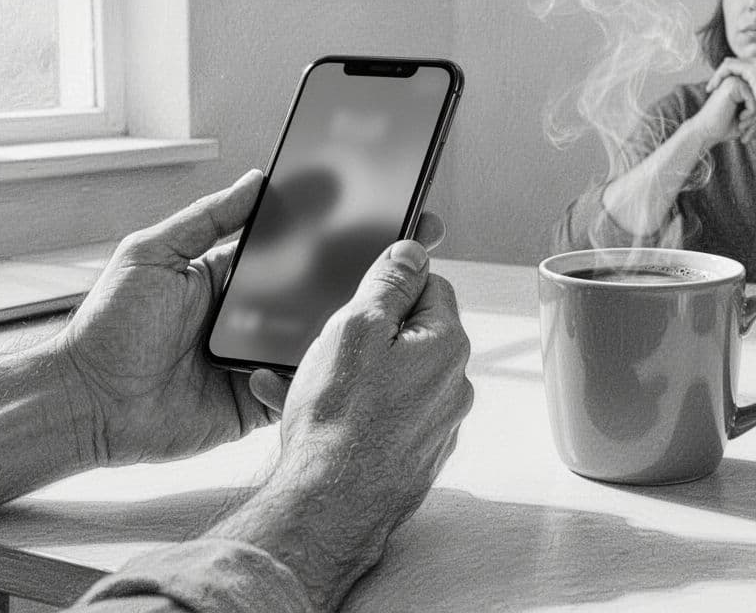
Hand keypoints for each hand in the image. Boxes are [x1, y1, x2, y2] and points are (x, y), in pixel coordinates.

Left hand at [53, 168, 451, 466]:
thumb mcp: (152, 254)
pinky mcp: (255, 400)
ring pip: (318, 337)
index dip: (333, 228)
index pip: (292, 245)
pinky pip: (300, 384)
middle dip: (362, 271)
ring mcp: (256, 358)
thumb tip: (256, 179)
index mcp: (228, 274)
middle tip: (410, 249)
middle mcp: (249, 314)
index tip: (377, 204)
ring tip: (395, 299)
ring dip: (352, 322)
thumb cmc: (106, 327)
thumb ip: (206, 219)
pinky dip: (327, 373)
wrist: (86, 404)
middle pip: (316, 289)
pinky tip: (356, 354)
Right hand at [256, 240, 471, 518]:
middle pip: (409, 334)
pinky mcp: (412, 455)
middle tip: (324, 343)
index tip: (359, 293)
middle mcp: (451, 386)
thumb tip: (413, 250)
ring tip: (304, 382)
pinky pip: (382, 416)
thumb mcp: (355, 326)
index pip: (431, 286)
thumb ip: (388, 282)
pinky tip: (313, 414)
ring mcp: (434, 425)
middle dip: (365, 332)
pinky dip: (352, 409)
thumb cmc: (340, 419)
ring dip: (350, 373)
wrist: (329, 506)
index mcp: (447, 345)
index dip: (389, 284)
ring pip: (389, 378)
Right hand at [686, 74, 755, 146]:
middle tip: (750, 134)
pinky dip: (750, 115)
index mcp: (745, 84)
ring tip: (745, 130)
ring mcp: (737, 80)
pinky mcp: (733, 85)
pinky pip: (754, 101)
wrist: (707, 132)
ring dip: (755, 119)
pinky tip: (740, 120)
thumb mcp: (750, 116)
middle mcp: (741, 79)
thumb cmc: (727, 127)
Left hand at [706, 56, 755, 135]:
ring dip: (720, 75)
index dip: (736, 75)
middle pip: (741, 62)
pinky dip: (720, 76)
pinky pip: (730, 66)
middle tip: (714, 87)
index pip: (750, 65)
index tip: (725, 88)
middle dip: (726, 74)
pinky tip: (713, 88)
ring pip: (733, 63)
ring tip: (711, 88)